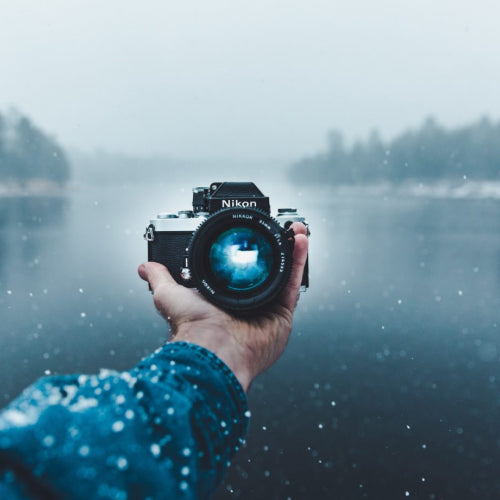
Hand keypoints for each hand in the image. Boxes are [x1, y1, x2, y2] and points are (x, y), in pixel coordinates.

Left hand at [138, 223, 308, 391]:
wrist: (214, 349)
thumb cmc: (194, 329)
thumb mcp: (170, 295)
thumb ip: (161, 277)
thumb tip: (145, 267)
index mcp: (222, 300)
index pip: (239, 271)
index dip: (248, 252)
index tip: (251, 234)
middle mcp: (246, 304)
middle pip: (265, 270)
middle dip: (273, 248)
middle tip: (277, 229)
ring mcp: (265, 308)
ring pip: (282, 273)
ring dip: (290, 250)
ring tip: (294, 230)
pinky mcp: (282, 313)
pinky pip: (293, 283)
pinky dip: (298, 262)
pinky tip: (300, 242)